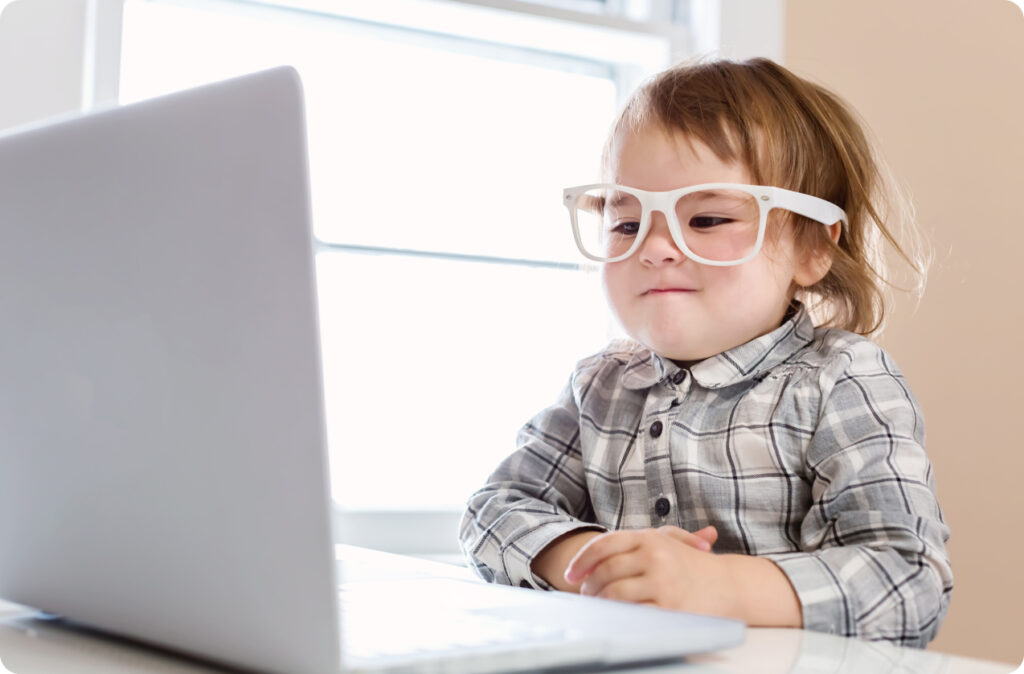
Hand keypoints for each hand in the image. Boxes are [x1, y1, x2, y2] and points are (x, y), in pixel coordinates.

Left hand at [564, 526, 738, 615]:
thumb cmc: (693, 565)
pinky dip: (619, 616)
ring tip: (598, 606)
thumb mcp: (667, 542)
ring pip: (615, 594)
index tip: (570, 575)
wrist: (731, 585)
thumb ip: (633, 544)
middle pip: (605, 572)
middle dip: (590, 586)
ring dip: (600, 602)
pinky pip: (633, 613)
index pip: (604, 545)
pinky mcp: (669, 608)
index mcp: (650, 537)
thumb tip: (592, 558)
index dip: (582, 560)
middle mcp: (655, 556)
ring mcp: (662, 582)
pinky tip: (616, 618)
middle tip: (585, 594)